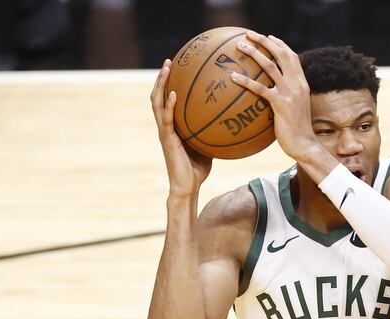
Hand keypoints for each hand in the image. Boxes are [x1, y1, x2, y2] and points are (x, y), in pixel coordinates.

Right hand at [150, 59, 212, 197]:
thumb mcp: (208, 145)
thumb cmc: (198, 169)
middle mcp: (166, 125)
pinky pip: (166, 118)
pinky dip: (168, 105)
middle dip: (162, 78)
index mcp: (173, 126)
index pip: (168, 100)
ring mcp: (164, 131)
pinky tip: (173, 94)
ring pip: (157, 102)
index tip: (177, 67)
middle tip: (169, 61)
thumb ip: (213, 131)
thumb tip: (232, 120)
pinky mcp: (166, 139)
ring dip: (160, 84)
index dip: (170, 84)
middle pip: (159, 96)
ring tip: (166, 68)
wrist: (187, 186)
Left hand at [229, 32, 321, 163]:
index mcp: (302, 83)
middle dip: (265, 41)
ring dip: (254, 53)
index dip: (280, 45)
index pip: (292, 57)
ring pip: (270, 66)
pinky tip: (233, 77)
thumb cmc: (297, 131)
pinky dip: (246, 81)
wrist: (305, 145)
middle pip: (281, 54)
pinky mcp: (281, 104)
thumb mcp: (295, 110)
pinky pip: (260, 88)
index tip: (268, 37)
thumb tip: (271, 95)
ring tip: (239, 46)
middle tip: (249, 34)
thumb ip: (287, 98)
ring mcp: (290, 93)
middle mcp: (297, 84)